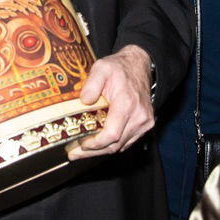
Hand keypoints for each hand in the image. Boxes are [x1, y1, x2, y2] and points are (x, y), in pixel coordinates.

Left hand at [69, 45, 153, 160]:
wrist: (139, 66)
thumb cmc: (119, 68)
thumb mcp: (101, 68)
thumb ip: (92, 83)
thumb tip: (83, 101)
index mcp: (127, 103)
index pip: (111, 134)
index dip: (95, 144)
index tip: (80, 144)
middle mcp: (139, 116)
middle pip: (114, 145)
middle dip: (93, 152)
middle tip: (74, 153)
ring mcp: (144, 123)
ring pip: (120, 147)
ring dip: (100, 151)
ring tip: (81, 151)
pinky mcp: (145, 126)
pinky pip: (126, 142)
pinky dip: (111, 146)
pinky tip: (97, 145)